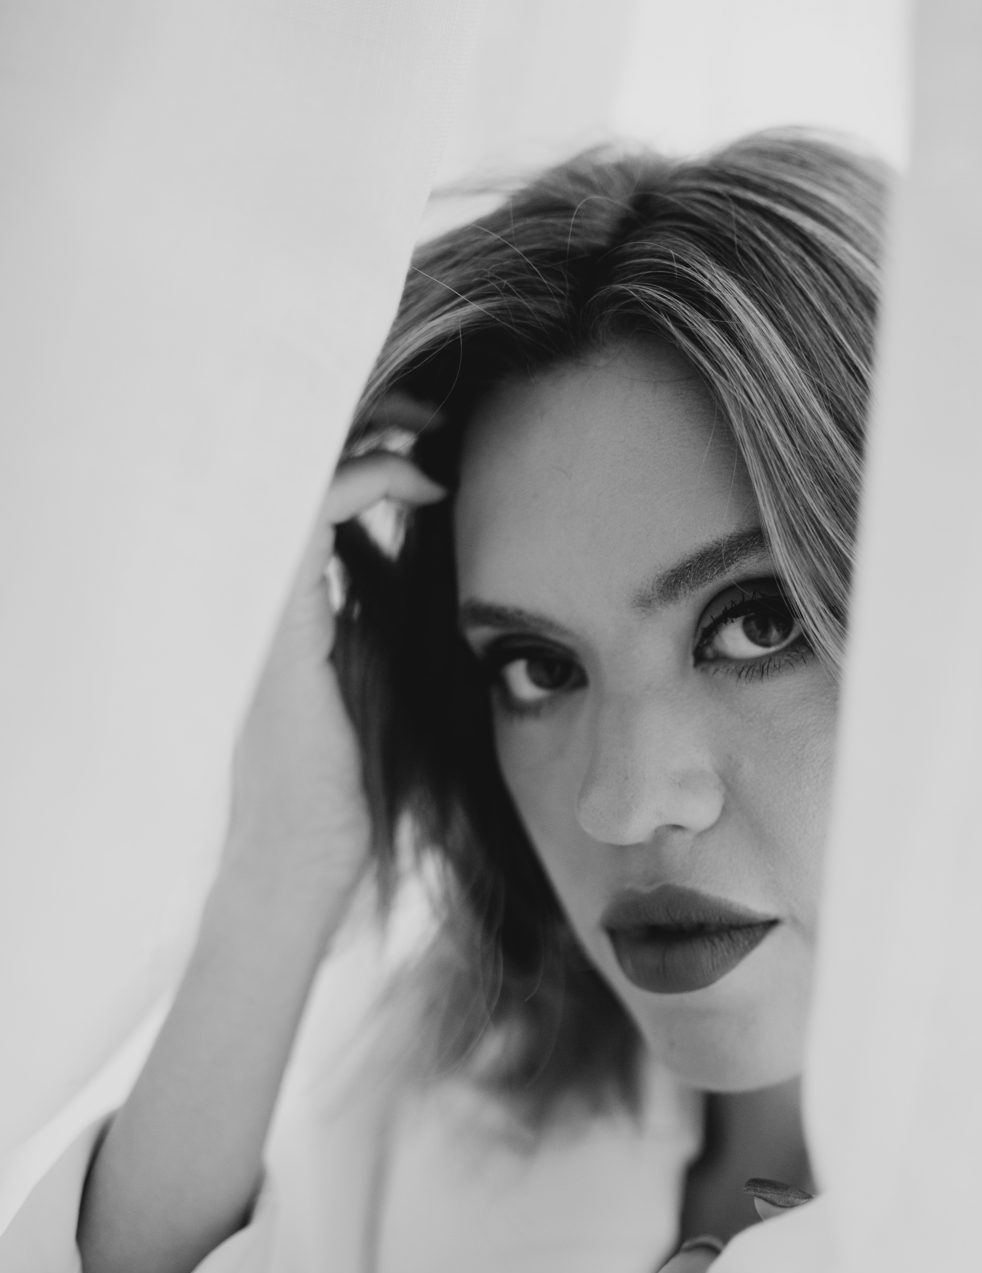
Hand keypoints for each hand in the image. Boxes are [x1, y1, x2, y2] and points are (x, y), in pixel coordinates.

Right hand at [225, 437, 444, 905]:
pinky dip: (365, 480)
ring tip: (429, 432)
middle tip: (432, 415)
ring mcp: (259, 599)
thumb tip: (429, 569)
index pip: (306, 490)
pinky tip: (419, 483)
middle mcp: (257, 588)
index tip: (429, 443)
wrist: (300, 858)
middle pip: (295, 468)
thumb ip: (375, 616)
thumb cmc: (342, 785)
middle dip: (363, 426)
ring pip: (297, 474)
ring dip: (367, 438)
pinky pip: (309, 514)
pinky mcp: (277, 617)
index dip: (361, 449)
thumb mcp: (371, 677)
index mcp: (277, 598)